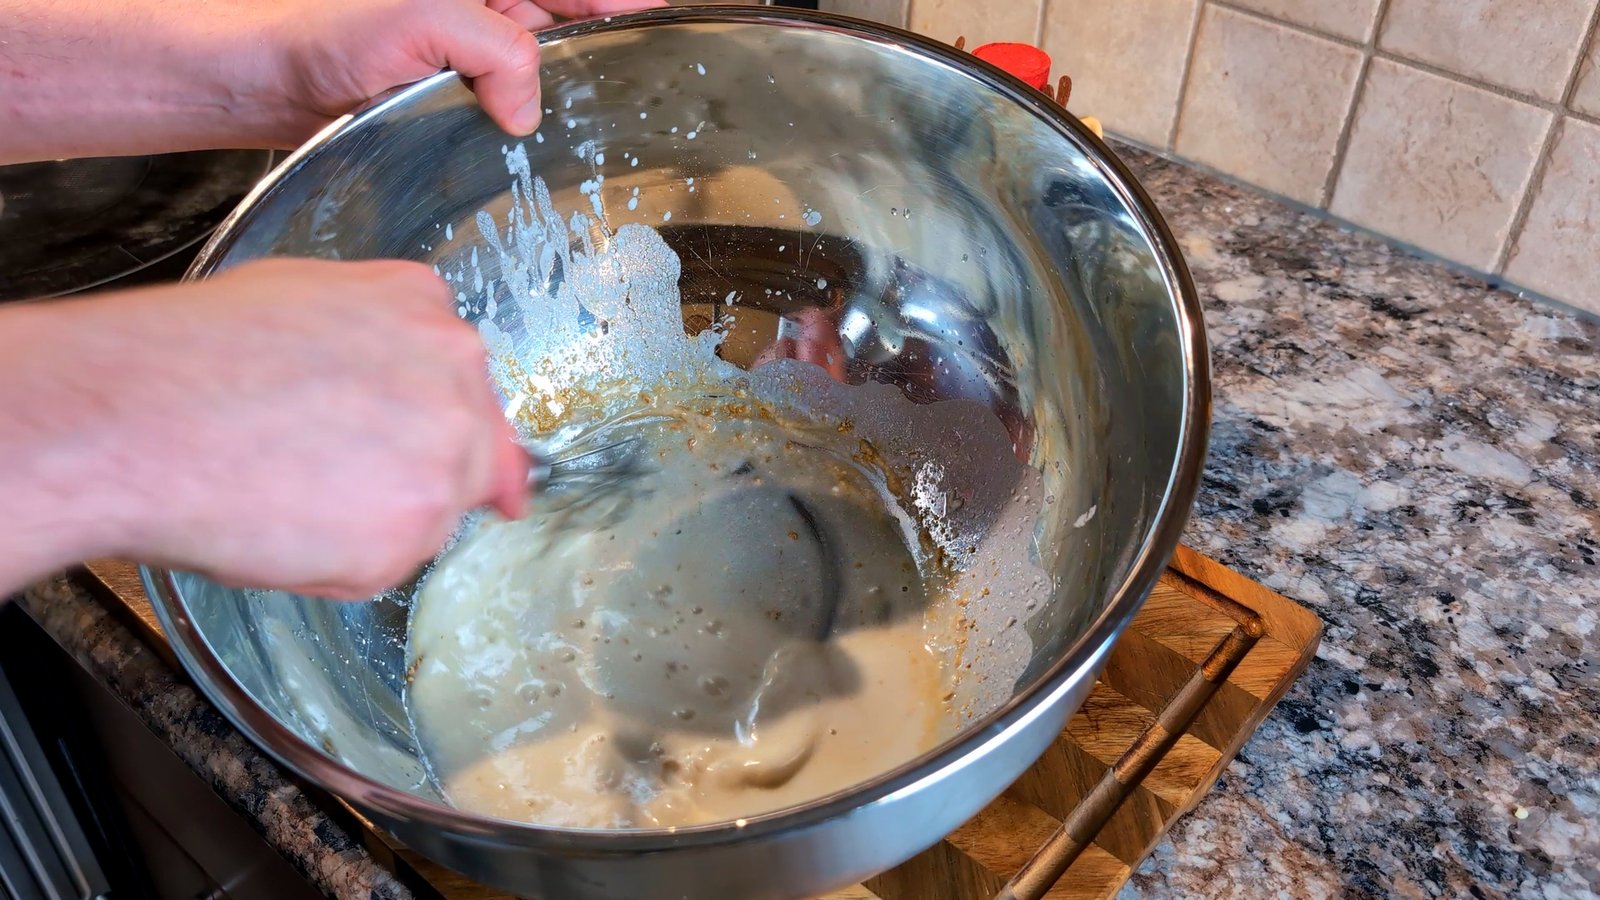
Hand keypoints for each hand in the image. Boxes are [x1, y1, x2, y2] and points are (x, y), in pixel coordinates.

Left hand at [0, 0, 665, 163]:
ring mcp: (470, 51)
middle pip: (567, 16)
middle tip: (649, 60)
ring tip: (613, 105)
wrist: (270, 85)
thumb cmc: (329, 34)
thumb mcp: (423, 19)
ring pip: (543, 64)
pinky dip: (534, 120)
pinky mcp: (456, 95)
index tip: (660, 7)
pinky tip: (546, 138)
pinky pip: (512, 103)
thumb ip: (494, 51)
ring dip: (570, 84)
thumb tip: (529, 111)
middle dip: (606, 32)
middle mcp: (484, 9)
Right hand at [0, 259, 527, 598]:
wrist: (137, 418)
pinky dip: (343, 562)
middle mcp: (454, 378)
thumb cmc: (191, 357)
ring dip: (374, 518)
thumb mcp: (301, 298)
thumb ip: (377, 335)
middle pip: (466, 450)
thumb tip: (405, 376)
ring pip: (430, 511)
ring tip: (285, 492)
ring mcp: (442, 455)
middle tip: (328, 480)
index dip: (448, 432)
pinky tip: (283, 525)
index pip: (470, 386)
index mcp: (425, 311)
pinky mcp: (413, 529)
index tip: (463, 466)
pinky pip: (390, 562)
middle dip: (411, 474)